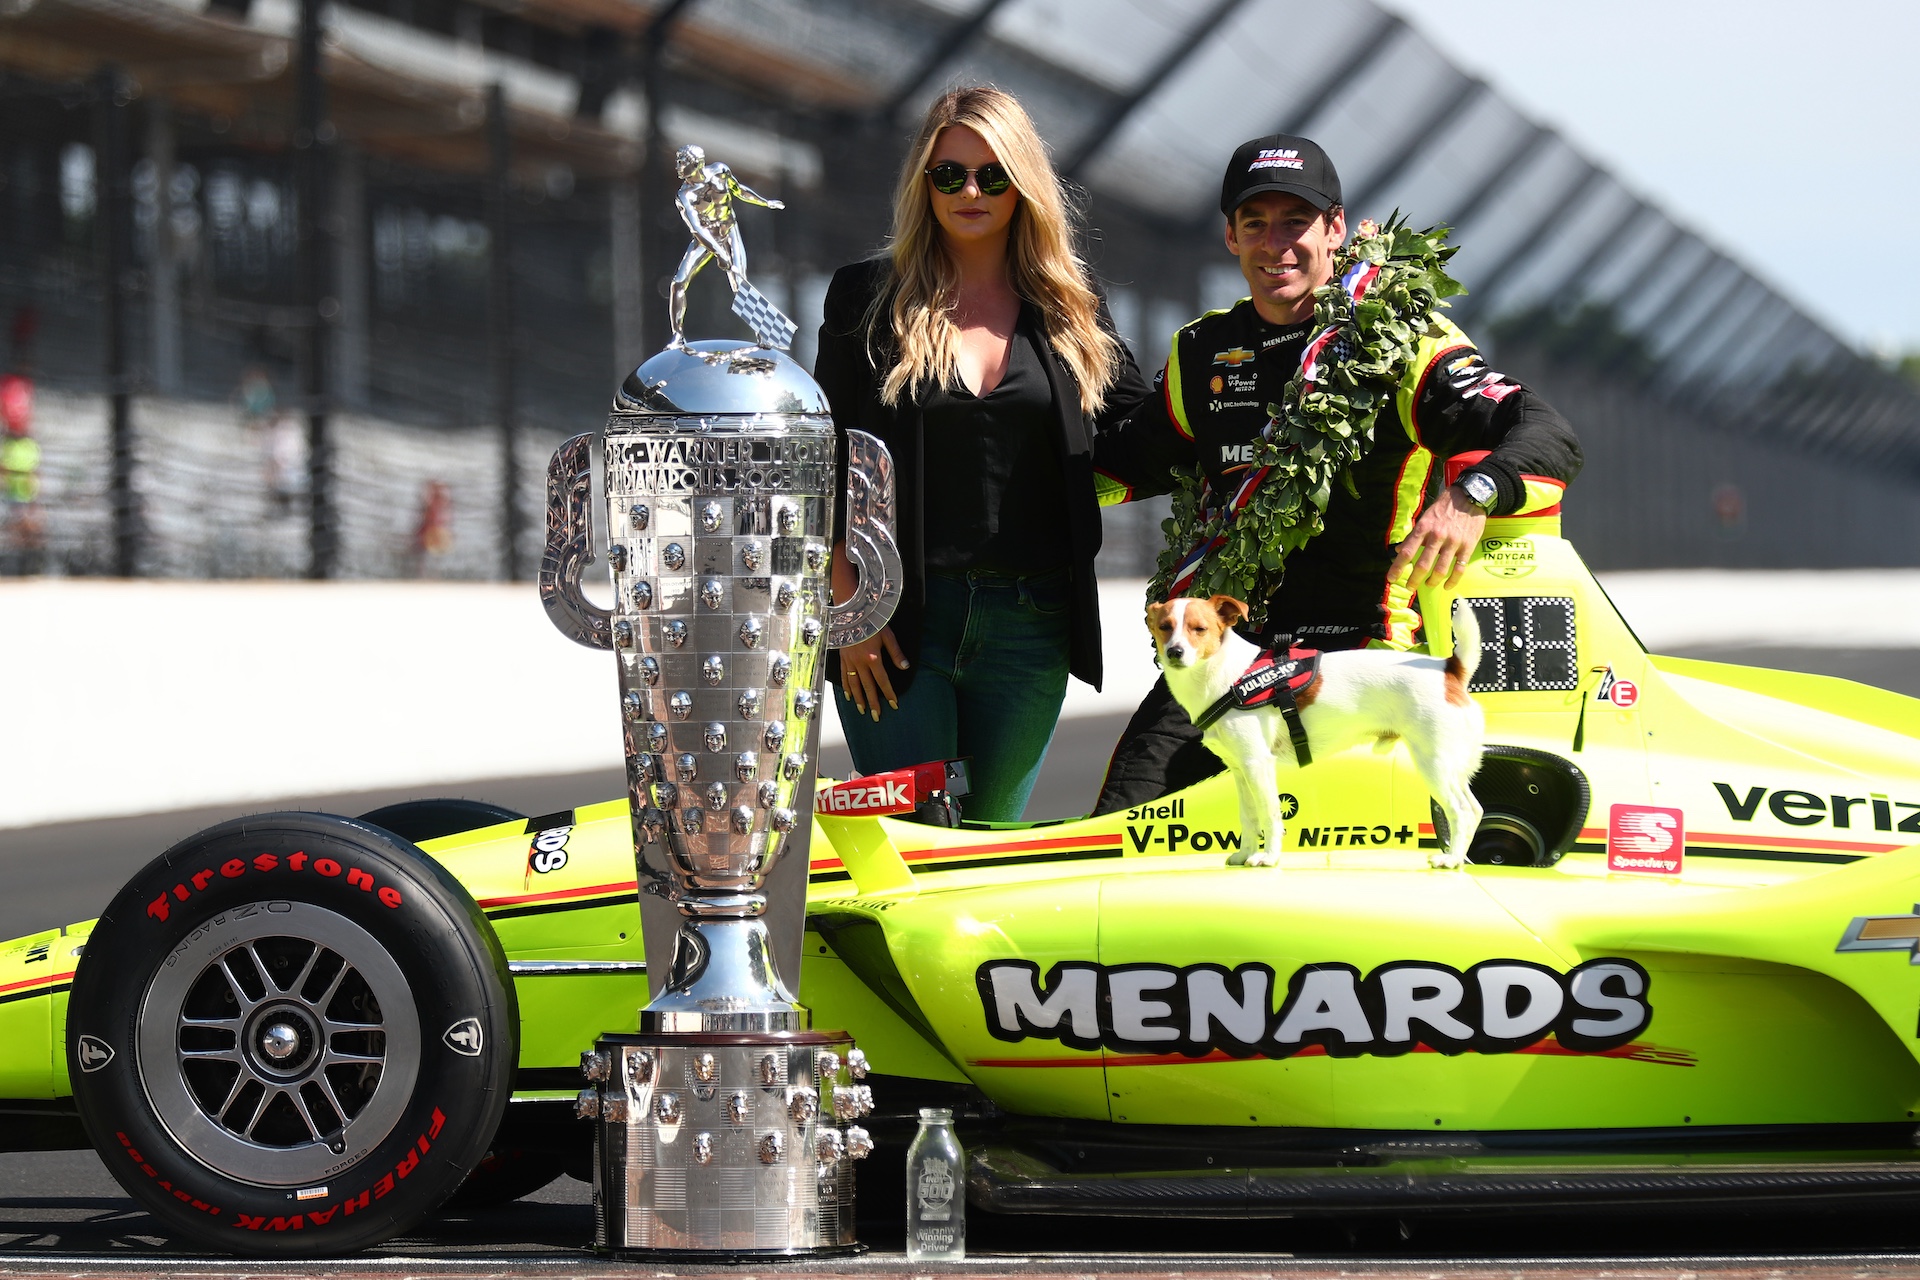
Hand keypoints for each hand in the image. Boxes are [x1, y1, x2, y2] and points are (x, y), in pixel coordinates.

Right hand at [831, 540, 907, 719]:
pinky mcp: (843, 658)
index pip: (883, 681)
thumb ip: (896, 653)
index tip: (894, 705)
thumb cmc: (871, 622)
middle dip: (873, 703)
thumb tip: (905, 667)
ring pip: (855, 685)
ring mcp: (850, 661)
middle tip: (877, 717)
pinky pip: (844, 676)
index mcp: (873, 658)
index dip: (889, 694)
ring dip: (859, 699)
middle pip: (868, 687)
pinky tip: (848, 696)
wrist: (850, 612)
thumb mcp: (888, 635)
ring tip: (863, 711)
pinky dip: (846, 687)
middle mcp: (860, 663)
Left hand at [1389, 484, 1486, 590]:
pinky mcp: (1468, 546)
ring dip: (1432, 581)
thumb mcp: (1426, 517)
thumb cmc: (1444, 508)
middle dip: (1414, 579)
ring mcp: (1454, 542)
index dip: (1398, 567)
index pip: (1408, 551)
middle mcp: (1437, 536)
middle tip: (1410, 587)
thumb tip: (1400, 549)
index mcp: (1424, 528)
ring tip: (1427, 585)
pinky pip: (1459, 568)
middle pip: (1423, 564)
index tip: (1391, 578)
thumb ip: (1413, 535)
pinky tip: (1447, 586)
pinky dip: (1452, 580)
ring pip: (1440, 569)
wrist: (1470, 496)